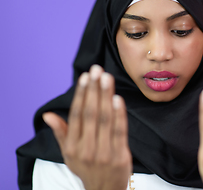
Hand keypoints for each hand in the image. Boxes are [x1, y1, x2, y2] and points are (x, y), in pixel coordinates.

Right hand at [43, 65, 131, 189]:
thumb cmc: (87, 167)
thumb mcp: (69, 153)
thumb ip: (61, 132)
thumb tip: (47, 115)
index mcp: (72, 146)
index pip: (76, 115)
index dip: (81, 95)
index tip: (85, 77)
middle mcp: (86, 149)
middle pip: (90, 114)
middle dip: (94, 90)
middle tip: (97, 70)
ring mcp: (104, 153)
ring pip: (105, 120)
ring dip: (106, 97)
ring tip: (107, 78)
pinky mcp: (120, 155)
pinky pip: (119, 131)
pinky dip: (119, 115)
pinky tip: (117, 99)